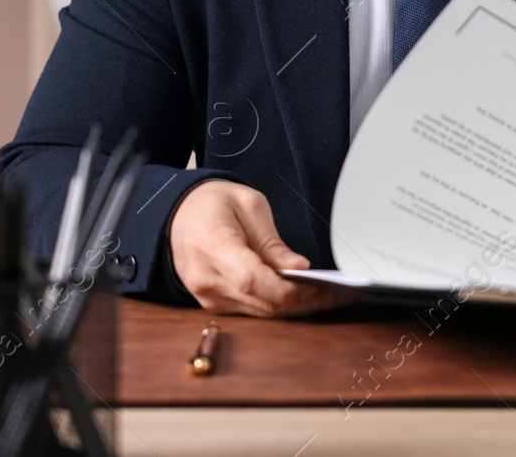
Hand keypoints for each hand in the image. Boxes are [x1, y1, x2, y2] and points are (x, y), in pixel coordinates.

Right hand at [169, 180, 357, 316]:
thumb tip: (298, 270)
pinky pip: (253, 311)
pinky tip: (303, 296)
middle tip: (340, 292)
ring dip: (297, 306)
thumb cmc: (210, 203)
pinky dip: (280, 305)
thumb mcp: (248, 205)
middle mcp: (207, 279)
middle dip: (305, 300)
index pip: (255, 280)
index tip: (323, 282)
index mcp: (213, 246)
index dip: (292, 288)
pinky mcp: (214, 303)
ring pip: (262, 313)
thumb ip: (272, 242)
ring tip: (330, 295)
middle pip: (264, 303)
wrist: (175, 213)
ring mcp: (208, 296)